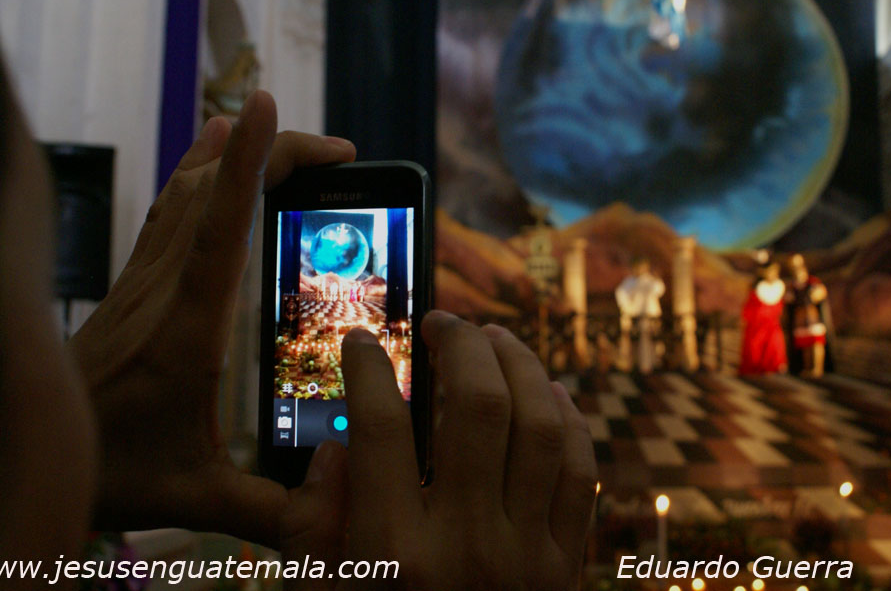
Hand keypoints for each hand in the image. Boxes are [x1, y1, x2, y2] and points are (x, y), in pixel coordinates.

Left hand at [66, 91, 351, 555]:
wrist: (37, 443)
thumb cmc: (110, 465)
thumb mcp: (193, 496)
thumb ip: (268, 511)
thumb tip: (334, 526)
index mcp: (188, 329)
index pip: (220, 229)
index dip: (248, 165)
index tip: (268, 108)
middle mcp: (165, 288)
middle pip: (214, 192)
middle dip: (277, 153)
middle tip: (342, 153)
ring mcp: (147, 279)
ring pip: (189, 191)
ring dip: (242, 155)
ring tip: (299, 143)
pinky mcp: (140, 281)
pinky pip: (171, 207)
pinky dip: (199, 168)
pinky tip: (214, 147)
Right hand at [337, 311, 595, 588]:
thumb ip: (310, 529)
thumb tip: (334, 452)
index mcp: (397, 551)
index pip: (382, 429)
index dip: (369, 369)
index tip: (362, 342)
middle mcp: (468, 543)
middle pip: (479, 406)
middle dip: (460, 344)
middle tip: (441, 323)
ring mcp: (526, 554)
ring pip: (540, 427)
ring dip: (519, 366)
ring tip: (493, 338)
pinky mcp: (564, 566)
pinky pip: (580, 475)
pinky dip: (569, 422)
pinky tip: (548, 392)